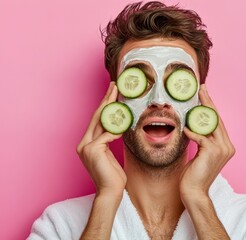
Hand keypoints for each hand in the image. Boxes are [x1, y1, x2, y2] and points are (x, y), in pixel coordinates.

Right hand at [76, 82, 125, 197]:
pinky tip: (123, 125)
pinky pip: (107, 135)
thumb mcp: (110, 154)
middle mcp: (83, 144)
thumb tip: (117, 126)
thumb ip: (109, 139)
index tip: (111, 93)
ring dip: (111, 108)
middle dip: (106, 100)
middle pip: (97, 117)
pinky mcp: (92, 150)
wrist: (111, 191)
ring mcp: (86, 146)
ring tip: (118, 94)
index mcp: (87, 144)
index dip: (104, 106)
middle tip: (114, 86)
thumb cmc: (113, 175)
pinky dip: (115, 130)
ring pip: (100, 122)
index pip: (97, 121)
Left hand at [180, 84, 234, 201]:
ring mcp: (222, 149)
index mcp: (226, 146)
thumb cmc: (194, 174)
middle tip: (201, 88)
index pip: (218, 122)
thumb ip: (202, 140)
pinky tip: (185, 129)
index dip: (211, 107)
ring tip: (195, 99)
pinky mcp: (212, 152)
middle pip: (216, 119)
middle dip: (208, 102)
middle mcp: (228, 146)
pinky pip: (201, 137)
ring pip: (211, 124)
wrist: (194, 191)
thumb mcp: (200, 153)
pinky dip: (192, 132)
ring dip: (201, 110)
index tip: (205, 94)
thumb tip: (193, 125)